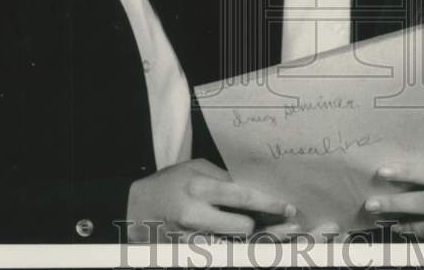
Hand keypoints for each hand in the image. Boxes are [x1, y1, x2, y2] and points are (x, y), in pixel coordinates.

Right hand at [126, 158, 296, 240]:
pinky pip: (223, 255)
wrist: (136, 209)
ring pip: (236, 247)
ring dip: (259, 243)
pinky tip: (256, 246)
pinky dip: (239, 251)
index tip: (288, 208)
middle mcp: (195, 215)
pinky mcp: (188, 254)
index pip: (242, 196)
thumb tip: (257, 194)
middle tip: (286, 225)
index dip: (269, 204)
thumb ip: (225, 181)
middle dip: (263, 226)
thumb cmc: (171, 183)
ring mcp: (190, 239)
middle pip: (244, 228)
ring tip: (282, 237)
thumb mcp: (197, 170)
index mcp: (199, 188)